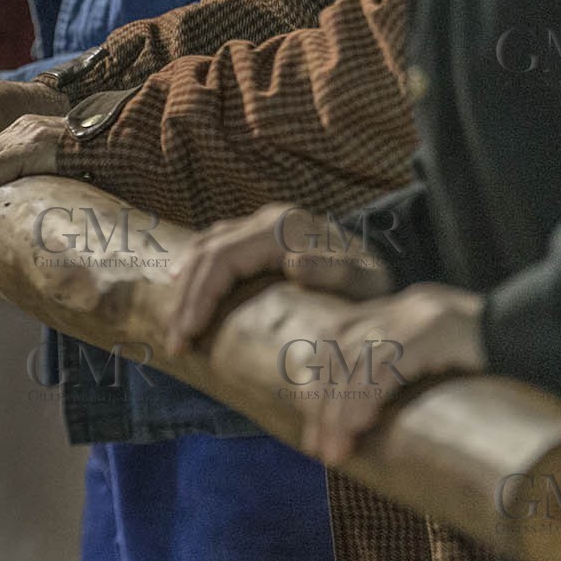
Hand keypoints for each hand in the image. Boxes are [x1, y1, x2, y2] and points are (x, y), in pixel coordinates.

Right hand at [166, 203, 393, 354]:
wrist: (385, 276)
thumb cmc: (374, 288)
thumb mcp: (366, 284)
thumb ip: (335, 272)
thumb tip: (292, 263)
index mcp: (285, 227)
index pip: (222, 259)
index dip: (199, 297)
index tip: (188, 336)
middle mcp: (269, 217)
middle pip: (206, 253)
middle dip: (185, 300)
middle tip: (175, 343)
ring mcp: (262, 222)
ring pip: (205, 246)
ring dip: (184, 287)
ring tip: (176, 327)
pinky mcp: (259, 234)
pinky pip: (214, 245)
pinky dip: (194, 268)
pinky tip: (182, 288)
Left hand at [283, 283, 484, 463]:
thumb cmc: (511, 368)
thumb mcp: (449, 370)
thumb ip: (413, 380)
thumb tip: (374, 431)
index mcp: (405, 310)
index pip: (339, 334)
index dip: (318, 377)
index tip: (310, 421)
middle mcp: (408, 306)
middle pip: (340, 345)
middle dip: (321, 400)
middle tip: (317, 447)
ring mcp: (423, 314)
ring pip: (357, 357)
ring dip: (338, 408)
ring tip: (334, 449)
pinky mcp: (439, 329)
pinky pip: (388, 362)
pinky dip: (365, 396)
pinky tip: (361, 424)